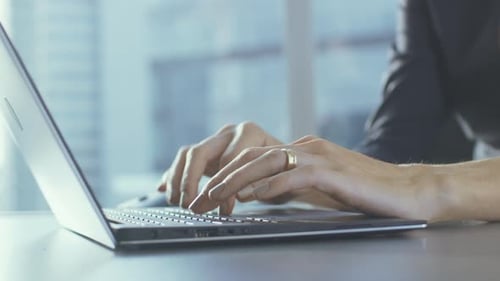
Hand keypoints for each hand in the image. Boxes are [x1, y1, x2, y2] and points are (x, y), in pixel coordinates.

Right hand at [157, 122, 281, 212]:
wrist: (286, 160)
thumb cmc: (284, 168)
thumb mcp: (278, 175)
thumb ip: (259, 183)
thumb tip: (232, 200)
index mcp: (249, 132)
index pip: (228, 159)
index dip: (224, 186)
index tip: (223, 209)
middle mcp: (229, 132)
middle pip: (199, 152)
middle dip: (190, 181)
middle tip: (190, 205)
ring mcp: (216, 140)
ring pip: (187, 154)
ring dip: (178, 179)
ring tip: (178, 202)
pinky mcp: (206, 151)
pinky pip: (183, 160)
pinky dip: (173, 175)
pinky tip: (165, 189)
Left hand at [189, 136, 421, 218]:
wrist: (409, 191)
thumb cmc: (365, 193)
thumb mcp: (320, 187)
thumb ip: (292, 185)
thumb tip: (258, 193)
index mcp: (302, 150)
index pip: (254, 158)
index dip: (226, 174)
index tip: (206, 194)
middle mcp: (307, 148)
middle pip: (252, 157)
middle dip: (220, 178)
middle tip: (198, 199)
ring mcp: (320, 157)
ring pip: (266, 162)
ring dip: (235, 181)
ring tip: (213, 197)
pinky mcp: (334, 171)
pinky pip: (294, 174)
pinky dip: (270, 185)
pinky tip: (253, 196)